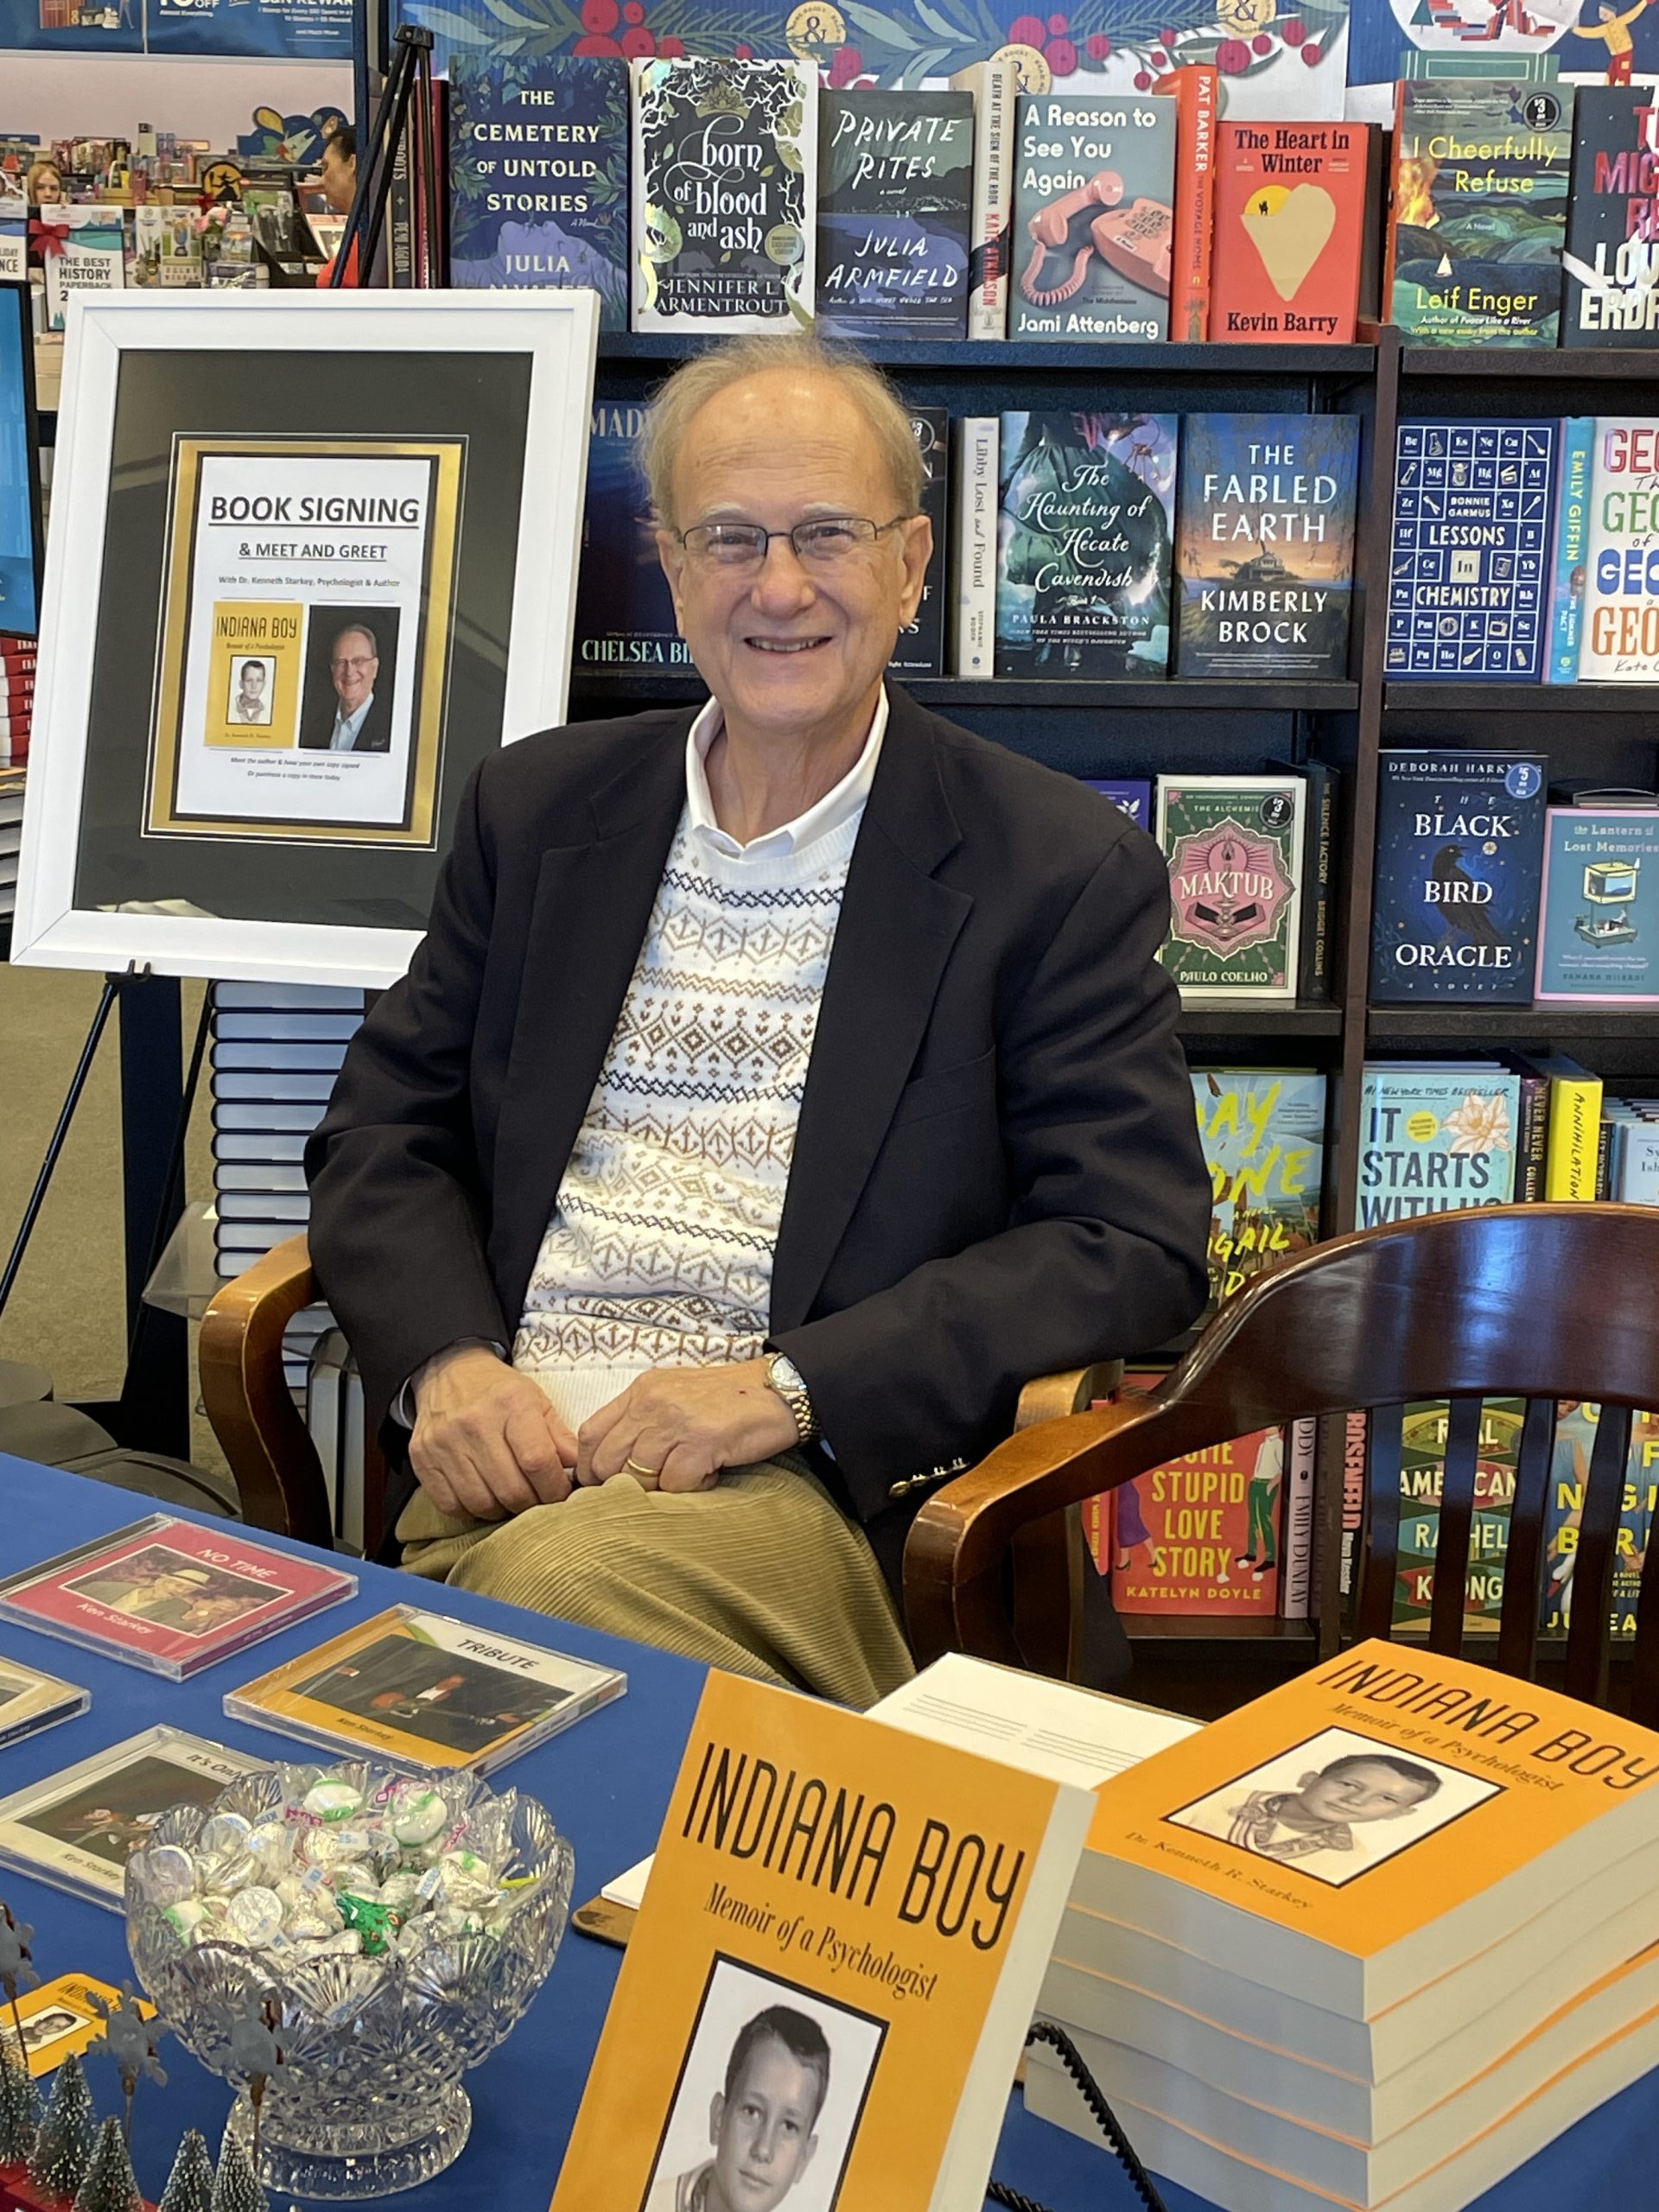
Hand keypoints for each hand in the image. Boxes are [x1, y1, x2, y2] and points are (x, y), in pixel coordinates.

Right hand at [409, 1344, 576, 1520]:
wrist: (449, 1372)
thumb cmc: (499, 1391)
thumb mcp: (537, 1401)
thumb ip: (560, 1437)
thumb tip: (581, 1470)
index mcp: (510, 1404)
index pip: (537, 1460)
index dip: (554, 1487)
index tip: (561, 1494)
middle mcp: (474, 1422)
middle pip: (511, 1489)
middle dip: (532, 1504)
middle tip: (538, 1500)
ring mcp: (444, 1442)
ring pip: (481, 1503)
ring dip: (502, 1510)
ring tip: (511, 1498)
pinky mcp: (422, 1458)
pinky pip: (451, 1505)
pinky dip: (471, 1511)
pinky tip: (484, 1496)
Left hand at [575, 1360, 798, 1493]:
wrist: (779, 1391)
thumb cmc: (728, 1400)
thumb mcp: (675, 1396)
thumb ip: (642, 1420)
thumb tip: (609, 1464)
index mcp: (642, 1390)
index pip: (590, 1434)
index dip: (590, 1467)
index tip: (602, 1485)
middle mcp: (652, 1403)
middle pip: (607, 1461)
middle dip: (620, 1486)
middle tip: (650, 1490)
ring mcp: (676, 1422)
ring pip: (637, 1478)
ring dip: (660, 1488)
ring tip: (687, 1476)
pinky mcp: (702, 1442)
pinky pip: (675, 1485)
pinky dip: (692, 1489)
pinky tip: (710, 1475)